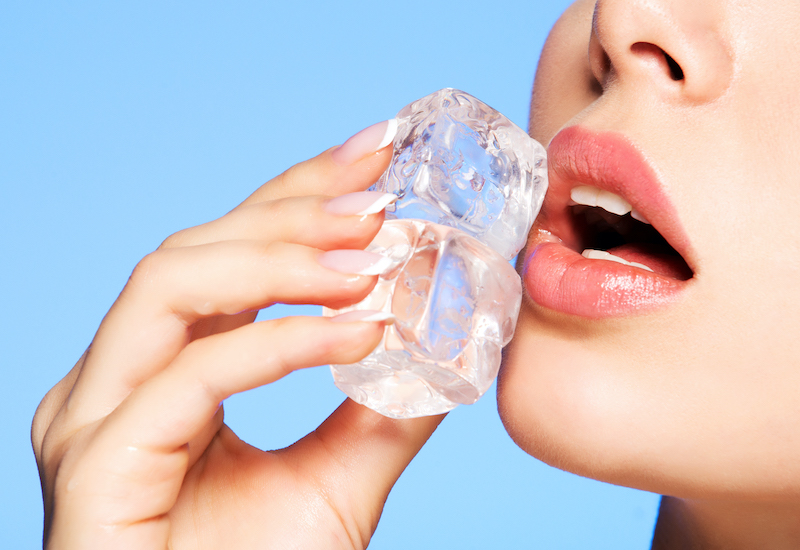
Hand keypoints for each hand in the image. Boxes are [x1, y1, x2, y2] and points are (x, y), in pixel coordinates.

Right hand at [32, 131, 443, 548]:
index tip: (374, 155)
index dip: (298, 193)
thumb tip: (442, 338)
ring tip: (372, 256)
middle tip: (383, 191)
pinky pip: (189, 374)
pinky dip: (279, 342)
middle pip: (197, 247)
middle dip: (295, 209)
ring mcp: (93, 415)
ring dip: (281, 259)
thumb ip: (384, 409)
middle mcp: (115, 376)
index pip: (230, 251)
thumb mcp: (339, 482)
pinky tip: (355, 332)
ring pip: (172, 283)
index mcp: (161, 367)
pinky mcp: (95, 463)